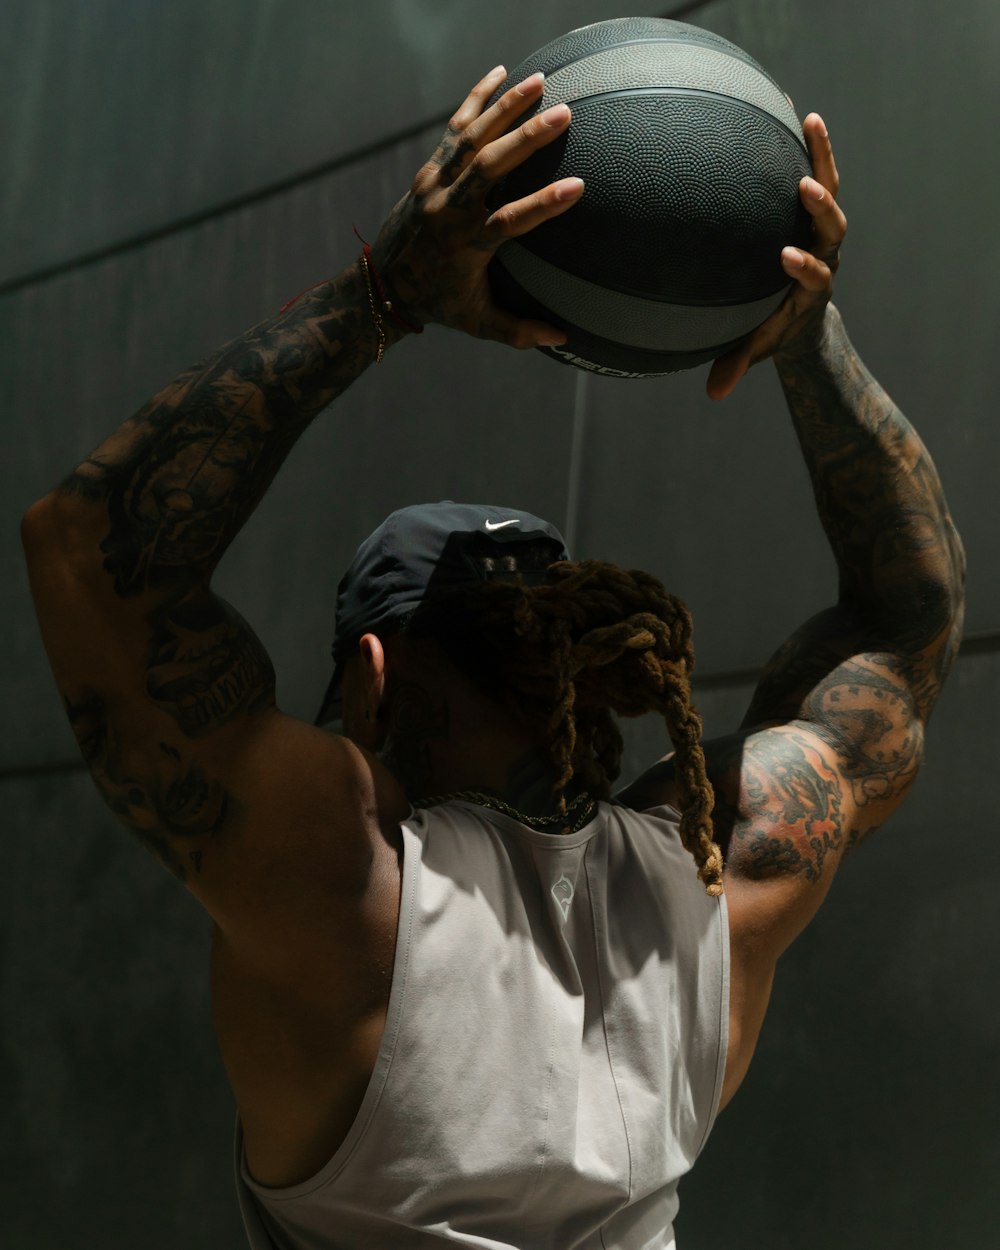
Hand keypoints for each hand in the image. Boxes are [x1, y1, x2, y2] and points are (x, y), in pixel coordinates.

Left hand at [372, 66, 584, 348]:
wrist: (383, 284)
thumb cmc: (439, 304)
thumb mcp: (478, 323)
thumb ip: (518, 332)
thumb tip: (561, 339)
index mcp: (467, 247)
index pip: (509, 222)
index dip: (543, 206)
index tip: (578, 186)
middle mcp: (450, 211)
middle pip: (488, 168)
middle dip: (526, 139)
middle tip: (563, 114)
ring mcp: (436, 185)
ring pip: (471, 139)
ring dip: (505, 108)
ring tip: (539, 81)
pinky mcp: (429, 170)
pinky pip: (454, 129)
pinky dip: (476, 100)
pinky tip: (499, 74)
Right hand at [706, 114, 846, 399]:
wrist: (800, 311)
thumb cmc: (770, 328)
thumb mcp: (754, 346)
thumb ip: (737, 365)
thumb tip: (713, 394)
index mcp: (811, 288)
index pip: (813, 276)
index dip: (805, 267)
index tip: (786, 258)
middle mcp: (825, 253)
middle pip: (833, 227)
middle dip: (822, 210)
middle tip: (805, 190)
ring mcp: (822, 227)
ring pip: (831, 190)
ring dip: (823, 158)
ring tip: (811, 122)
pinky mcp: (815, 207)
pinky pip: (816, 169)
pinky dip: (810, 144)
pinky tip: (796, 111)